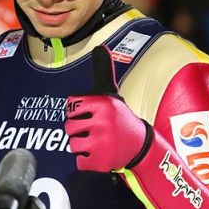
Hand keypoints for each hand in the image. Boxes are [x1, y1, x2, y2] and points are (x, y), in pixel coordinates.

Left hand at [65, 46, 150, 171]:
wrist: (140, 145)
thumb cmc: (119, 117)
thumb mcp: (111, 93)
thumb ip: (102, 71)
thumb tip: (101, 47)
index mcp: (101, 103)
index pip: (70, 107)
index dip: (78, 112)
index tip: (91, 114)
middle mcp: (102, 121)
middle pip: (68, 127)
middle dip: (79, 130)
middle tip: (96, 130)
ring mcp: (102, 143)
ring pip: (72, 145)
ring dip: (82, 146)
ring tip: (98, 142)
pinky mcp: (101, 161)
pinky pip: (79, 161)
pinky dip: (87, 160)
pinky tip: (100, 154)